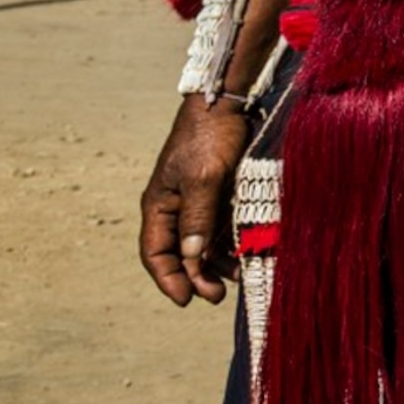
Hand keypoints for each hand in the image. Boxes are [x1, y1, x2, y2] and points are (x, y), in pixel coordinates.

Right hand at [139, 97, 250, 305]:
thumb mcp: (203, 178)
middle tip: (218, 296)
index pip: (155, 253)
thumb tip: (192, 257)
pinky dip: (232, 242)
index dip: (169, 279)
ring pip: (203, 243)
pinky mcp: (220, 193)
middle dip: (196, 276)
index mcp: (160, 206)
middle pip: (180, 253)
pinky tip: (248, 253)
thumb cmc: (209, 137)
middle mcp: (176, 207)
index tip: (187, 300)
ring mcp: (198, 201)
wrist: (229, 102)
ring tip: (236, 279)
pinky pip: (222, 227)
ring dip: (217, 263)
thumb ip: (198, 218)